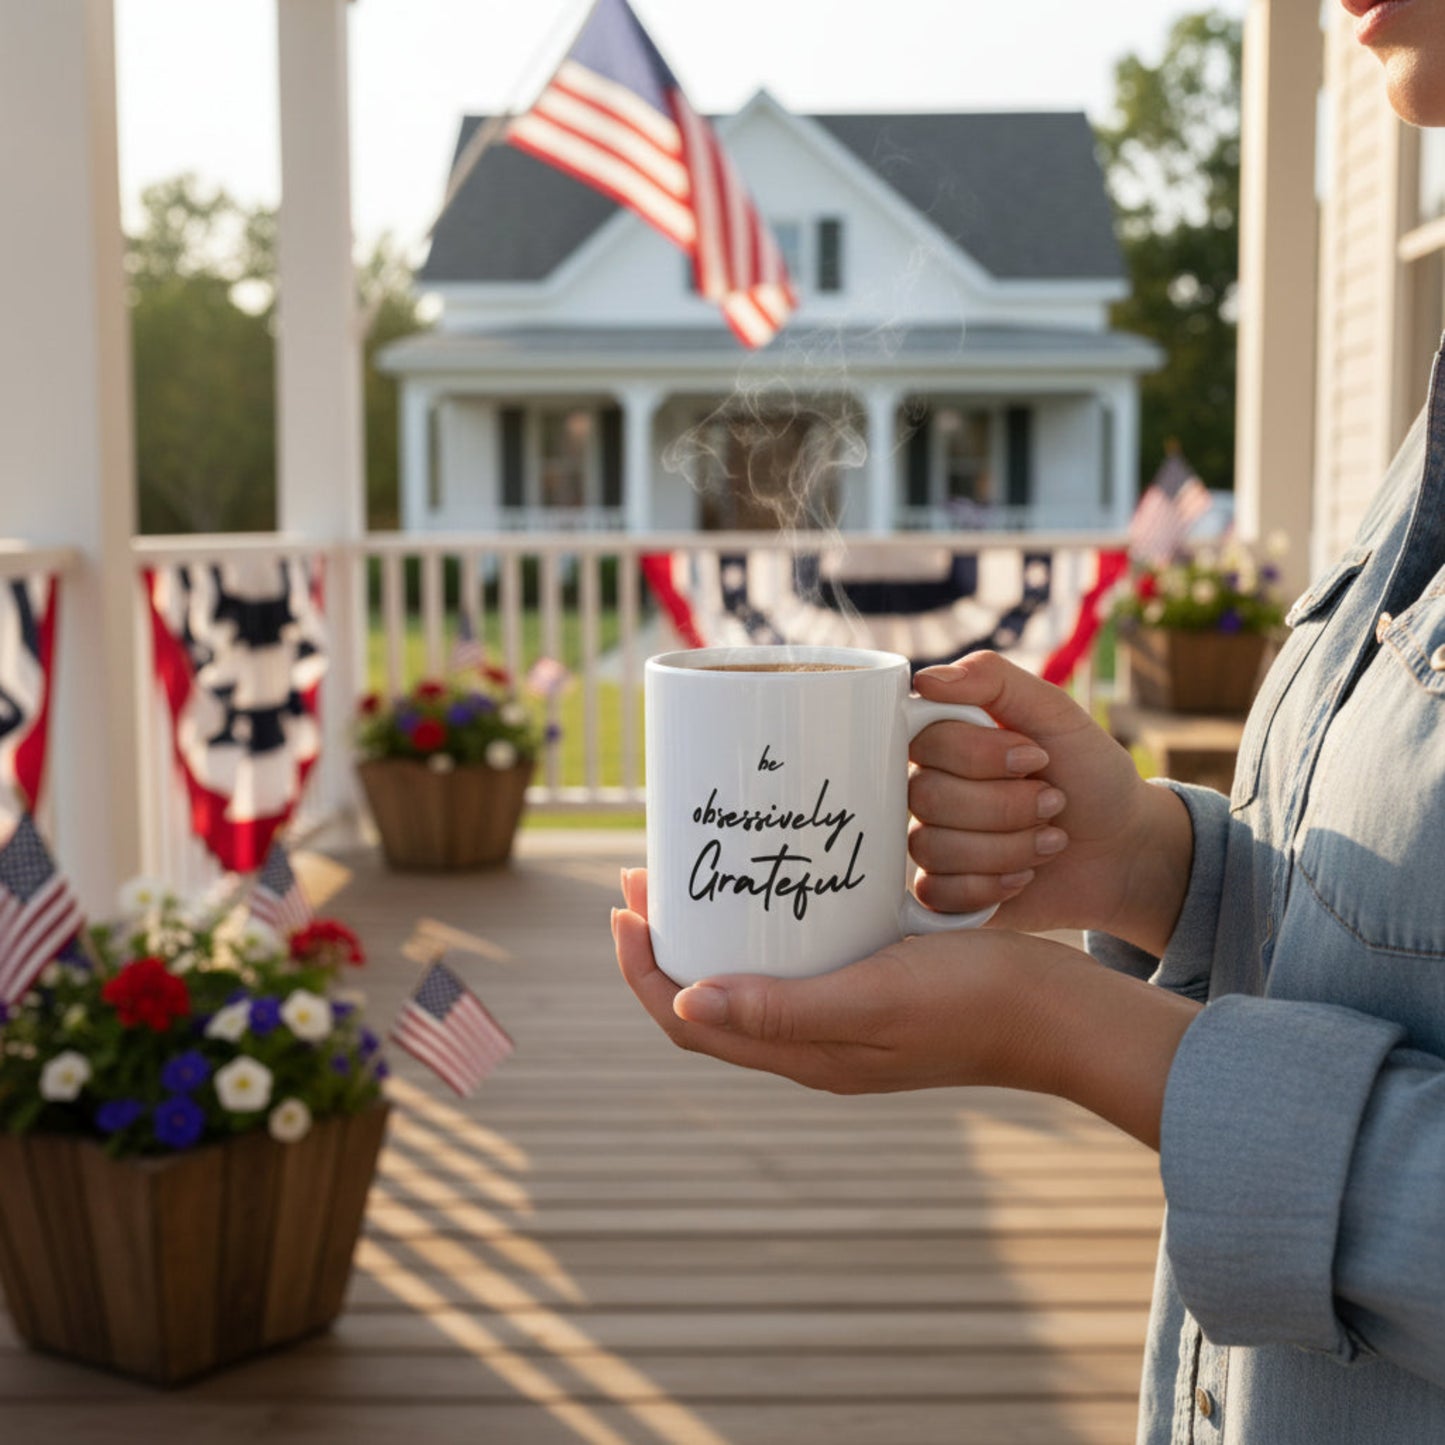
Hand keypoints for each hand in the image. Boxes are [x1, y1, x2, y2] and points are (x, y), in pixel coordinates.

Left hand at [612, 868, 1199, 1147]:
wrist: (1060, 1014)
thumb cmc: (975, 1005)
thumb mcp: (875, 999)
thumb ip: (784, 1009)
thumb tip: (687, 1000)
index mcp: (802, 1054)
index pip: (688, 1020)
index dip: (642, 968)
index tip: (623, 904)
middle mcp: (812, 1042)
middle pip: (707, 995)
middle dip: (665, 939)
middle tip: (646, 872)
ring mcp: (842, 1017)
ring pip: (748, 976)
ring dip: (710, 930)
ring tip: (694, 873)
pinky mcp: (872, 987)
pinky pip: (794, 960)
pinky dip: (764, 926)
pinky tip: (775, 882)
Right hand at [908, 651, 1192, 954]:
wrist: (1126, 850)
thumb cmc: (1090, 775)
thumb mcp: (1056, 711)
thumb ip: (992, 679)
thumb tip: (924, 681)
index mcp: (946, 738)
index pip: (923, 740)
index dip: (981, 755)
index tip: (1036, 757)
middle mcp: (928, 787)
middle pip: (925, 796)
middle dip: (1006, 805)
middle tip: (1052, 800)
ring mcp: (933, 840)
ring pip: (931, 847)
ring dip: (1008, 847)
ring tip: (1049, 840)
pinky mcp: (943, 892)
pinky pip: (935, 893)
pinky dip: (990, 886)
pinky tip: (1024, 877)